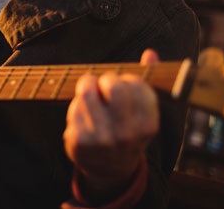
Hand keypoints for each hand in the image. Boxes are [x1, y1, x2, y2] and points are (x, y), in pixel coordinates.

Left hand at [63, 49, 159, 200]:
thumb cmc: (126, 131)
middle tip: (102, 87)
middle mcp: (128, 133)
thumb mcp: (141, 113)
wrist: (110, 171)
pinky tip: (82, 116)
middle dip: (104, 79)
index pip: (137, 84)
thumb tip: (150, 53)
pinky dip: (76, 106)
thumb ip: (145, 81)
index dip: (125, 80)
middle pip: (114, 84)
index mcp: (148, 124)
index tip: (121, 88)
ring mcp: (103, 139)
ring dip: (87, 91)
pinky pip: (74, 107)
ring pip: (88, 92)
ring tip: (90, 100)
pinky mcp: (80, 141)